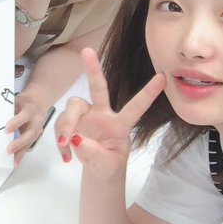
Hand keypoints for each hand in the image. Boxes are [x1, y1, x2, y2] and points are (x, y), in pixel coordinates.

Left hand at [4, 90, 48, 163]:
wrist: (38, 102)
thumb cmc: (24, 102)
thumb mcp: (16, 100)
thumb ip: (8, 108)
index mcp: (30, 109)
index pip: (24, 116)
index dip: (16, 122)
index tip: (7, 129)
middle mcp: (36, 121)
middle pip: (30, 133)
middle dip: (20, 142)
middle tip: (9, 149)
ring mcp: (37, 130)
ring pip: (30, 142)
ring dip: (21, 152)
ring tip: (13, 161)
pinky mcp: (35, 137)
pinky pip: (28, 146)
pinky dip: (21, 155)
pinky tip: (15, 162)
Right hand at [53, 48, 165, 177]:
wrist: (97, 172)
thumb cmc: (109, 165)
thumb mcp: (108, 166)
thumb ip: (95, 154)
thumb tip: (78, 138)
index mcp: (120, 124)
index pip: (136, 107)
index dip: (148, 93)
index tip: (162, 77)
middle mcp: (102, 114)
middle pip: (98, 88)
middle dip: (92, 69)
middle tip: (86, 51)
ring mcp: (85, 116)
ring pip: (72, 108)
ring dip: (65, 126)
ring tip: (65, 144)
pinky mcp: (71, 122)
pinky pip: (60, 124)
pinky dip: (59, 139)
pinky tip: (65, 155)